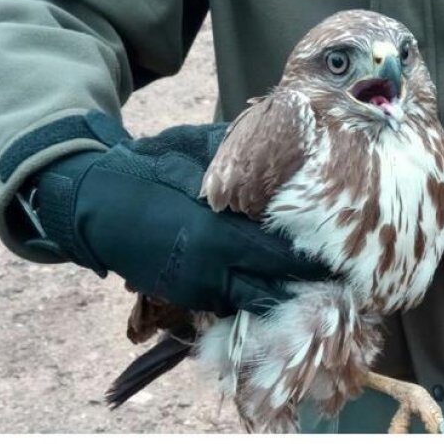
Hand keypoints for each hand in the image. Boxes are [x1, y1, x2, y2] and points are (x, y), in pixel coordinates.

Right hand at [30, 122, 329, 315]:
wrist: (92, 200)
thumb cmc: (150, 167)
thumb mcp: (198, 151)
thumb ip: (242, 155)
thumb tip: (289, 140)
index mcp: (218, 234)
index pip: (284, 258)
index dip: (317, 264)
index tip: (351, 262)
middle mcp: (212, 270)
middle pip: (276, 290)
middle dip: (310, 290)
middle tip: (348, 286)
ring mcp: (198, 289)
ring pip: (255, 303)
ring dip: (285, 298)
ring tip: (323, 295)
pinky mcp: (186, 295)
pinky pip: (232, 302)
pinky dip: (255, 298)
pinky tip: (279, 292)